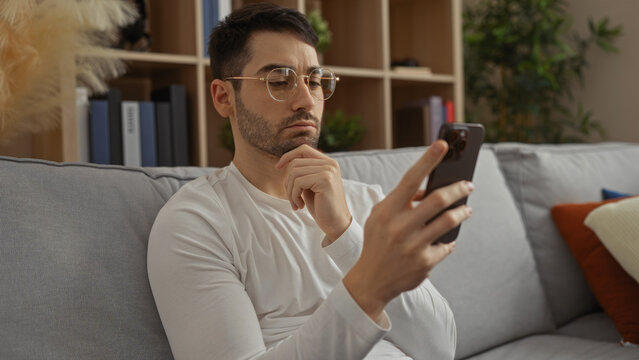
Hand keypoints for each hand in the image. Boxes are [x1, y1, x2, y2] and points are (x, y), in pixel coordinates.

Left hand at [275, 145, 351, 241]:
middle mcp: (330, 164)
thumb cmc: (322, 206)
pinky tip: (300, 206)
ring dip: (290, 192)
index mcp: (328, 163)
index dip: (288, 156)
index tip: (277, 167)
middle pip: (295, 163)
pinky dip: (294, 196)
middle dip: (288, 182)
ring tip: (296, 204)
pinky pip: (298, 183)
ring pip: (294, 173)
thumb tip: (285, 162)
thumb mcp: (310, 185)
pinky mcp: (325, 180)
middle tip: (293, 199)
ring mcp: (328, 170)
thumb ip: (303, 172)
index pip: (303, 149)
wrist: (336, 224)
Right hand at [343, 140, 473, 321]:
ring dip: (463, 212)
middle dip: (458, 189)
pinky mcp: (425, 263)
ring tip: (467, 209)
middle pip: (438, 199)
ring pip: (449, 220)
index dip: (428, 159)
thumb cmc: (377, 241)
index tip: (443, 144)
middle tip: (468, 185)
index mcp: (387, 211)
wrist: (370, 280)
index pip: (411, 179)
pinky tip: (449, 237)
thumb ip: (401, 200)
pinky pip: (447, 244)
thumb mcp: (379, 217)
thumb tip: (429, 190)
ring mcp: (413, 246)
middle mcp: (400, 227)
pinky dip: (450, 239)